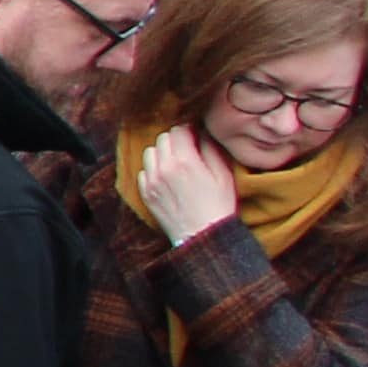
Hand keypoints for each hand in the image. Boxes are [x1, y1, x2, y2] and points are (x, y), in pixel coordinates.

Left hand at [136, 122, 242, 243]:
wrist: (203, 235)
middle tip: (187, 148)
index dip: (189, 130)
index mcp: (185, 161)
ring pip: (150, 152)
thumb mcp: (223, 175)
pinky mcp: (146, 193)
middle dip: (175, 139)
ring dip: (162, 152)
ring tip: (176, 161)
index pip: (179, 131)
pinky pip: (143, 171)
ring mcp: (151, 181)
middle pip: (163, 138)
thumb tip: (202, 133)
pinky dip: (153, 169)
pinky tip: (167, 176)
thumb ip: (210, 149)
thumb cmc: (218, 206)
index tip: (195, 136)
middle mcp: (164, 168)